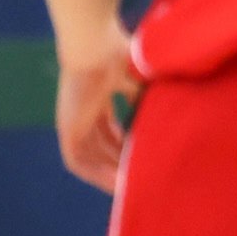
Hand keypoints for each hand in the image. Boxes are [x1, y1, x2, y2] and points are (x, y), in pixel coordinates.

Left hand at [54, 22, 136, 191]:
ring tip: (132, 188)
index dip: (127, 143)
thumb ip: (149, 102)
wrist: (95, 46)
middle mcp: (83, 109)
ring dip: (109, 172)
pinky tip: (116, 185)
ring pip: (91, 155)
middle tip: (141, 178)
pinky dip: (96, 174)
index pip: (110, 127)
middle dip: (120, 162)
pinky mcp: (66, 129)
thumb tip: (170, 120)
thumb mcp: (142, 82)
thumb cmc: (121, 55)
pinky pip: (78, 161)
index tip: (145, 156)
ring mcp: (73, 120)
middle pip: (103, 144)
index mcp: (98, 94)